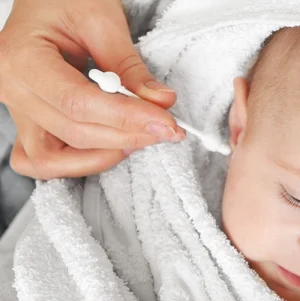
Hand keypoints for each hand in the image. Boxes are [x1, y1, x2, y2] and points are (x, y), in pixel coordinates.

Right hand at [0, 0, 182, 179]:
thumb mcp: (102, 20)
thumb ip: (130, 66)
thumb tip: (161, 102)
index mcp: (21, 58)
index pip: (78, 103)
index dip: (127, 119)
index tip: (165, 123)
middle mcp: (11, 89)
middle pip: (73, 133)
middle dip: (127, 136)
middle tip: (166, 129)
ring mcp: (16, 109)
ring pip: (53, 159)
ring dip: (102, 156)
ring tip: (139, 137)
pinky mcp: (30, 120)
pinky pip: (45, 159)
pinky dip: (78, 162)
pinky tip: (110, 145)